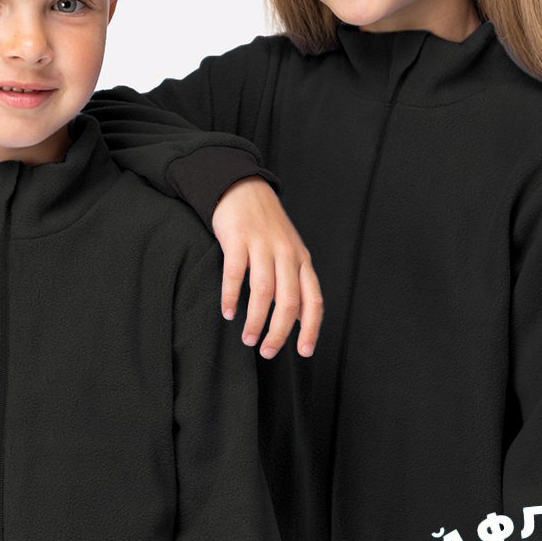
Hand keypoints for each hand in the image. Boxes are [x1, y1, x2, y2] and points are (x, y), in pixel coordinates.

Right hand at [210, 178, 322, 357]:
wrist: (242, 188)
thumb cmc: (266, 228)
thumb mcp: (288, 253)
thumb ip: (294, 283)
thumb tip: (298, 321)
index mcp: (302, 260)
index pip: (313, 300)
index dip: (311, 328)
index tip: (304, 352)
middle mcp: (286, 253)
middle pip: (288, 301)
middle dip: (279, 332)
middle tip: (267, 352)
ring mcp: (262, 245)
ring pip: (264, 291)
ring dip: (255, 320)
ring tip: (247, 339)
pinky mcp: (238, 238)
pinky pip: (235, 273)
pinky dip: (232, 297)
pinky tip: (228, 313)